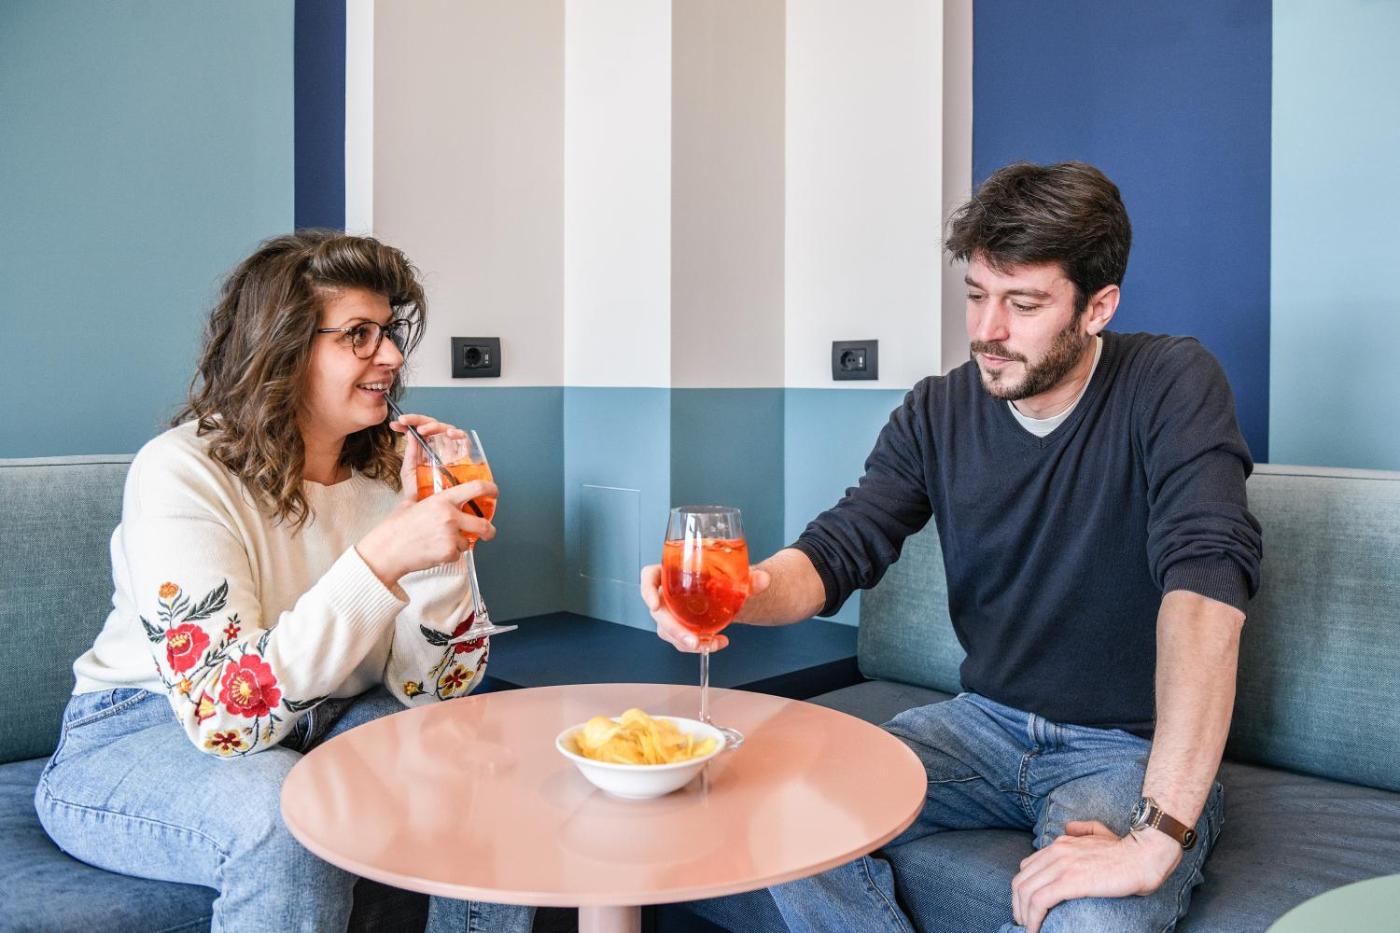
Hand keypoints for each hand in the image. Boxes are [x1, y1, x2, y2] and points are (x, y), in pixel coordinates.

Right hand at [358, 479, 497, 586]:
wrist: (387, 551)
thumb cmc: (395, 528)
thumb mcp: (410, 504)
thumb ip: (424, 497)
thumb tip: (424, 489)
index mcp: (442, 500)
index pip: (475, 488)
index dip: (490, 489)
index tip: (494, 492)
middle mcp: (450, 516)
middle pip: (484, 524)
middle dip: (489, 531)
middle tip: (488, 532)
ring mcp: (451, 536)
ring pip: (468, 542)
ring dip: (459, 544)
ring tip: (437, 543)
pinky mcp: (449, 553)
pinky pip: (457, 555)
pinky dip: (449, 555)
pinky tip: (433, 552)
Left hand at [388, 413, 465, 501]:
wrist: (432, 510)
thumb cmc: (422, 493)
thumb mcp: (410, 472)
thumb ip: (410, 454)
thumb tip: (409, 434)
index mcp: (426, 448)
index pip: (419, 430)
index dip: (409, 423)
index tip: (397, 423)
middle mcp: (439, 447)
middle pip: (432, 426)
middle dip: (419, 421)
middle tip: (408, 423)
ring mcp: (452, 450)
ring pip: (446, 429)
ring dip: (435, 426)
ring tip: (424, 429)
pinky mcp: (465, 455)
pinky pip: (464, 440)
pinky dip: (458, 434)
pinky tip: (449, 434)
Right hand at [639, 564, 770, 651]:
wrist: (728, 590)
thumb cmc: (723, 577)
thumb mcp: (734, 574)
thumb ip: (748, 577)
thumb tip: (764, 579)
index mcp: (670, 572)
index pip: (649, 576)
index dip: (647, 590)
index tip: (654, 604)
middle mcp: (666, 592)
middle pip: (659, 612)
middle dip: (674, 630)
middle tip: (693, 641)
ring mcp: (671, 612)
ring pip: (668, 631)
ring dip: (686, 642)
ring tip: (711, 644)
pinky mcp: (680, 627)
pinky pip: (682, 640)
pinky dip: (699, 645)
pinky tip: (719, 643)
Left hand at [1011, 821, 1180, 932]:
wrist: (1144, 856)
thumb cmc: (1126, 850)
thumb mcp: (1099, 833)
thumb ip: (1082, 829)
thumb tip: (1069, 827)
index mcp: (1060, 844)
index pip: (1027, 868)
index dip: (1023, 890)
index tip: (1027, 907)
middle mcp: (1056, 852)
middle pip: (1021, 881)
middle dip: (1018, 905)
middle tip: (1024, 922)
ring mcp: (1061, 866)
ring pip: (1025, 892)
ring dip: (1023, 915)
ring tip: (1029, 929)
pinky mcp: (1069, 881)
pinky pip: (1039, 901)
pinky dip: (1032, 918)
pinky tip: (1035, 930)